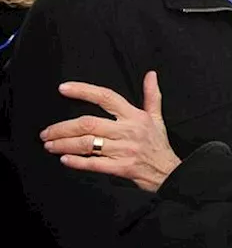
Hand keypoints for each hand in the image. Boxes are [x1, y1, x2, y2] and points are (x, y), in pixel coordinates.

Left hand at [40, 71, 181, 191]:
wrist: (169, 172)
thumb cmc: (159, 144)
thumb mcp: (157, 117)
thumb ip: (151, 95)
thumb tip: (151, 74)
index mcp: (134, 116)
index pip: (106, 97)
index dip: (84, 91)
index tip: (63, 88)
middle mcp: (128, 130)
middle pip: (89, 123)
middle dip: (63, 127)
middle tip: (46, 132)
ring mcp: (124, 150)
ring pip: (87, 144)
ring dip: (64, 144)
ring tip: (49, 145)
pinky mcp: (121, 168)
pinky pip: (94, 164)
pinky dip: (77, 162)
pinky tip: (64, 159)